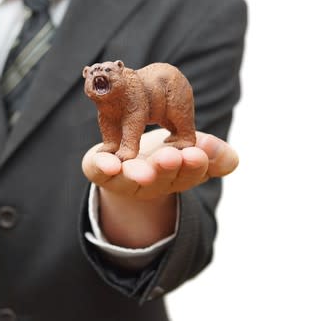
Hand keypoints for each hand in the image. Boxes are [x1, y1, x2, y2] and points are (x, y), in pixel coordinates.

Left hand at [82, 129, 238, 199]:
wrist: (127, 157)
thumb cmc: (165, 152)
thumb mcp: (193, 147)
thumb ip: (213, 153)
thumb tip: (230, 159)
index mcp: (178, 176)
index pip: (191, 172)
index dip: (195, 165)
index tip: (197, 153)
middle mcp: (151, 182)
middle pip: (161, 178)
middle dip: (167, 168)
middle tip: (172, 157)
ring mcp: (123, 179)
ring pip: (130, 179)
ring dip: (138, 174)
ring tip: (143, 170)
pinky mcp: (98, 171)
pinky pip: (99, 171)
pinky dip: (103, 167)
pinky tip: (109, 164)